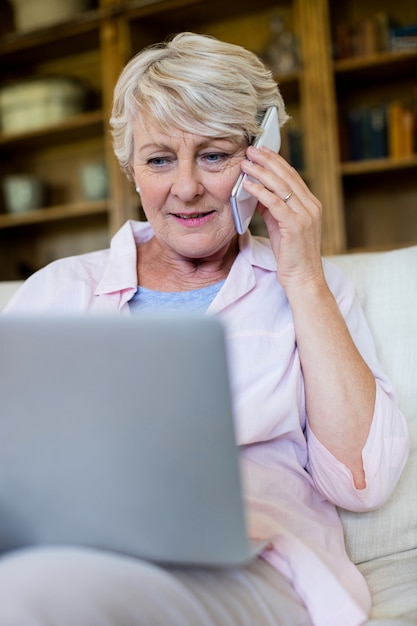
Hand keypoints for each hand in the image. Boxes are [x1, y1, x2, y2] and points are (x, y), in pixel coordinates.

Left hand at [241, 145, 324, 295]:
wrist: (303, 279)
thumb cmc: (291, 256)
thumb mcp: (281, 227)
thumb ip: (273, 208)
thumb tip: (257, 190)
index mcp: (310, 204)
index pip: (292, 175)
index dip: (276, 161)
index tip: (261, 150)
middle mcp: (311, 206)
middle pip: (287, 175)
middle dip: (268, 160)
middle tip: (251, 149)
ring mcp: (305, 216)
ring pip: (281, 186)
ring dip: (261, 172)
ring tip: (246, 163)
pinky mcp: (295, 226)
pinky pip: (275, 203)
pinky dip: (260, 192)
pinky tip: (248, 185)